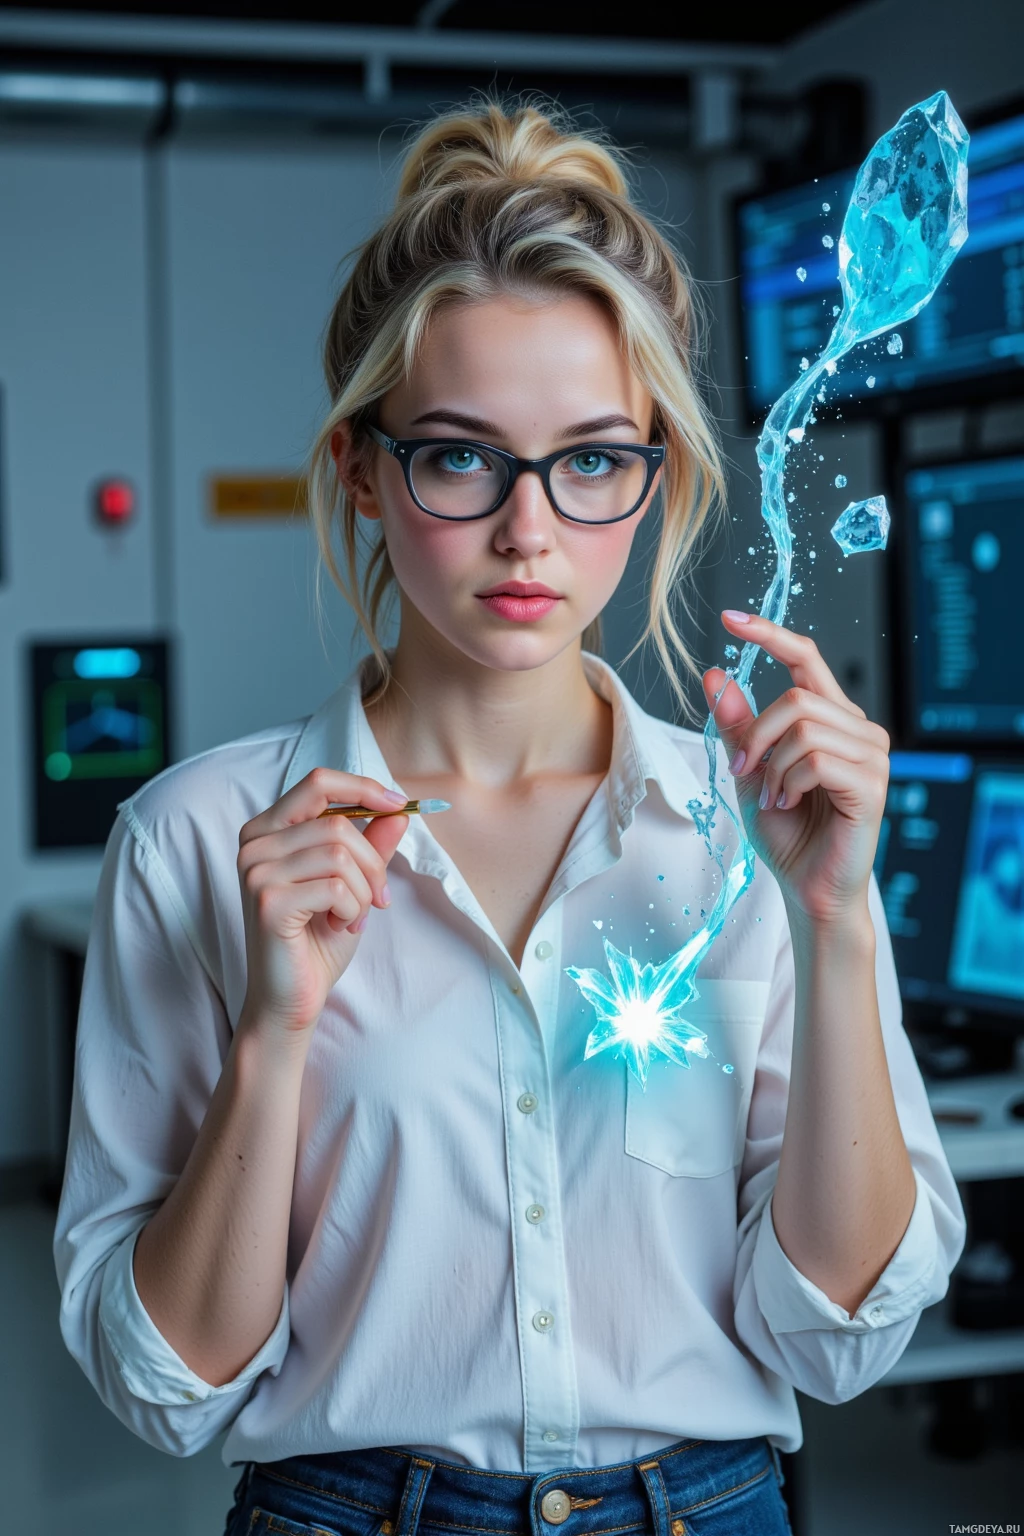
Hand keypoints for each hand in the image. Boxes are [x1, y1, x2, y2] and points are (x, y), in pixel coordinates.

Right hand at [236, 768, 408, 1039]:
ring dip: (363, 890)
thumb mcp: (352, 884)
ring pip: (340, 854)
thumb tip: (398, 811)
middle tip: (379, 898)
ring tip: (352, 915)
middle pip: (338, 823)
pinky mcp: (267, 901)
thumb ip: (370, 845)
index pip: (318, 782)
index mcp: (267, 829)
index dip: (364, 787)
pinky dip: (352, 908)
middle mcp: (254, 844)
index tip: (402, 806)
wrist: (292, 998)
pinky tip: (340, 925)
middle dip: (373, 862)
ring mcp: (256, 871)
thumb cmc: (317, 940)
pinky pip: (336, 886)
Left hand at [702, 611, 889, 925]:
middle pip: (796, 696)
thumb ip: (738, 726)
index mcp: (833, 720)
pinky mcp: (873, 784)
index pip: (806, 660)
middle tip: (742, 772)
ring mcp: (873, 755)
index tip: (729, 617)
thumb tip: (714, 674)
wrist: (807, 888)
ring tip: (774, 798)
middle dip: (756, 735)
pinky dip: (789, 783)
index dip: (770, 634)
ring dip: (773, 766)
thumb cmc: (786, 833)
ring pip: (804, 727)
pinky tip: (789, 806)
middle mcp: (860, 729)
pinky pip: (817, 760)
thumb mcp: (750, 771)